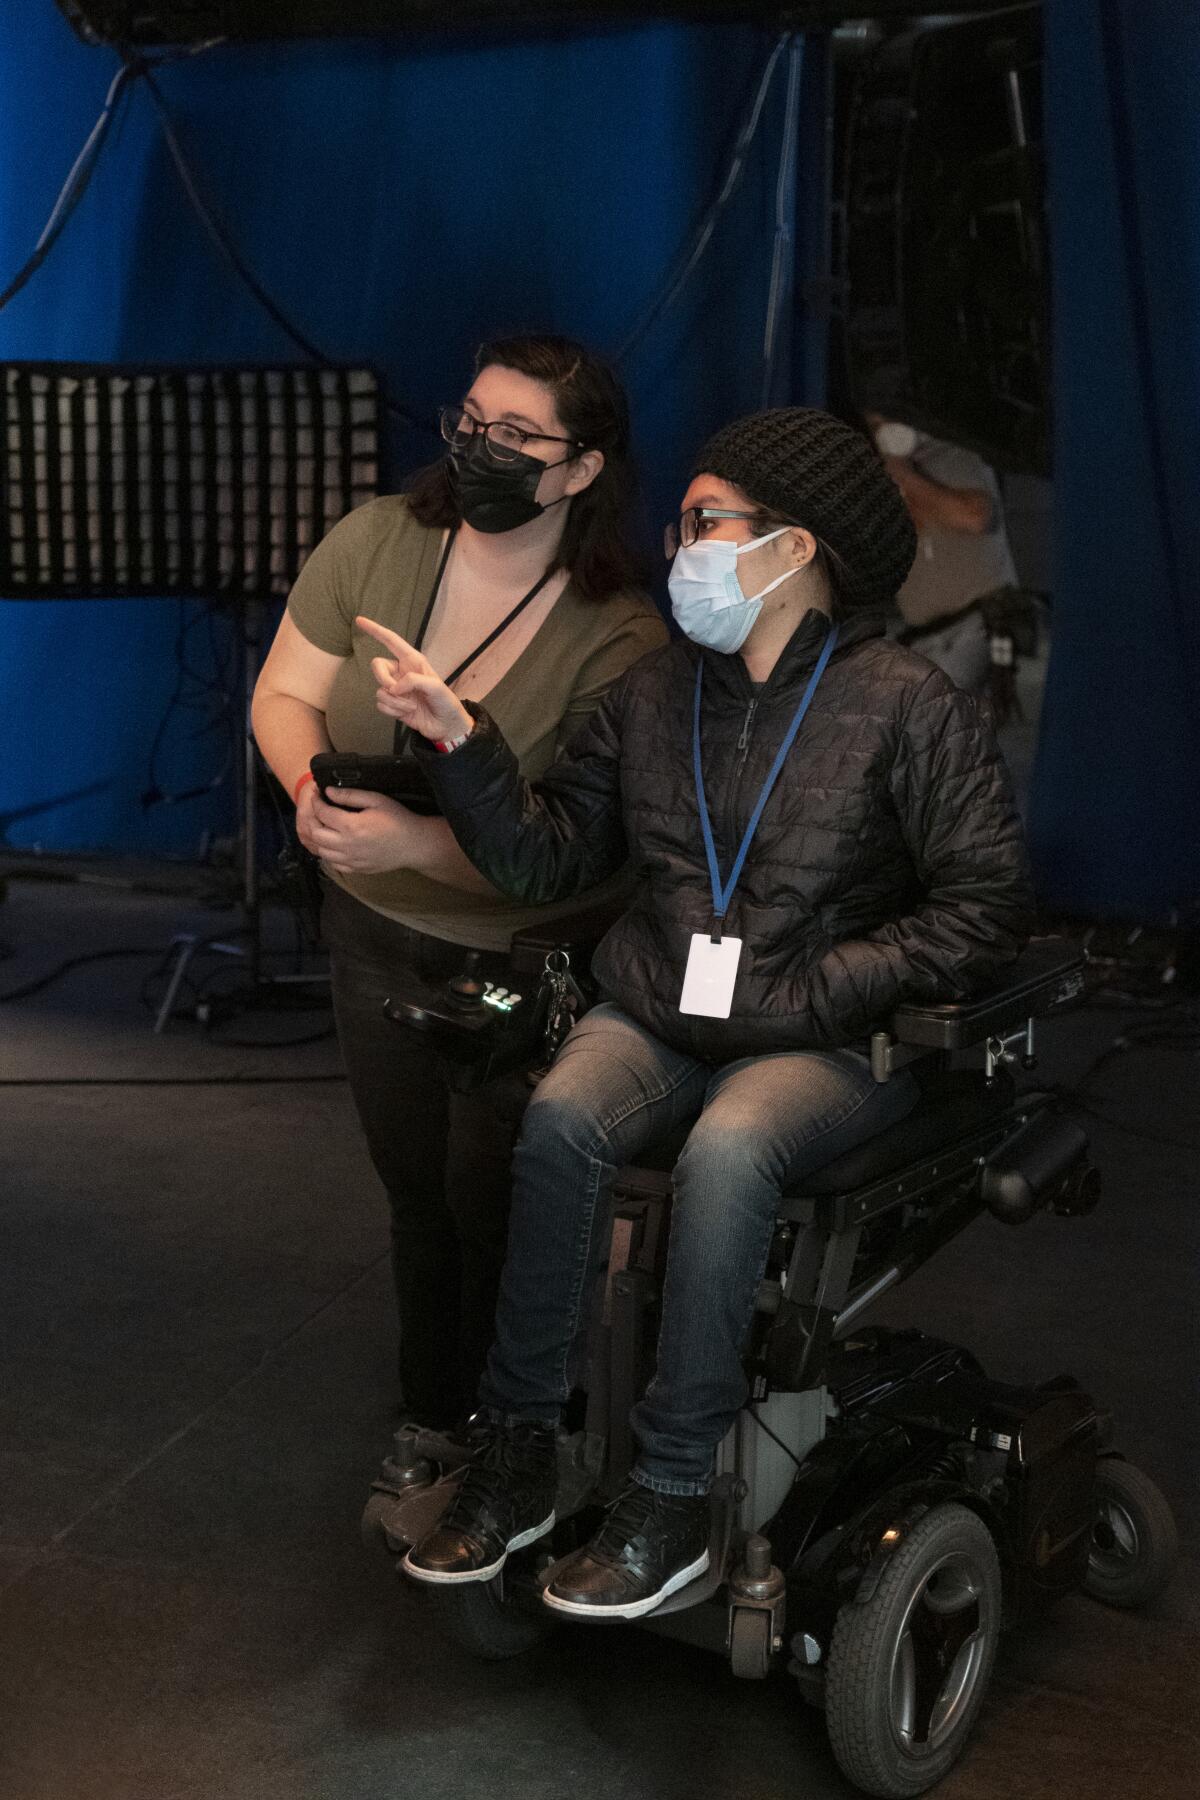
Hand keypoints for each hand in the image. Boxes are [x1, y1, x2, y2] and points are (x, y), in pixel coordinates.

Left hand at [302, 785, 425, 875]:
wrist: (414, 844)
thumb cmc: (398, 819)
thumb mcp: (376, 800)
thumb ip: (350, 795)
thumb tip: (328, 791)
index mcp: (351, 826)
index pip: (322, 813)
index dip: (316, 801)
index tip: (317, 794)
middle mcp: (347, 845)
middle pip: (316, 834)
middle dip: (312, 819)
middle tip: (317, 810)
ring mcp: (351, 860)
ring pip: (321, 851)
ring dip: (318, 838)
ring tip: (324, 826)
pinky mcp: (356, 869)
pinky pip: (333, 864)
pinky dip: (328, 853)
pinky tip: (335, 844)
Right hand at [355, 616, 473, 742]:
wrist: (445, 726)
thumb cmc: (445, 702)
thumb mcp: (435, 686)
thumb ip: (414, 680)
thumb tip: (394, 687)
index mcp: (413, 661)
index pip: (390, 640)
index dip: (375, 630)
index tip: (359, 620)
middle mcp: (402, 672)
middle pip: (377, 666)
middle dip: (383, 678)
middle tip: (395, 690)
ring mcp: (396, 689)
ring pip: (380, 690)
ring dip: (394, 702)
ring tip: (411, 707)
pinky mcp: (393, 705)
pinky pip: (381, 704)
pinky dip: (392, 711)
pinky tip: (406, 714)